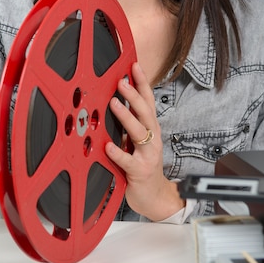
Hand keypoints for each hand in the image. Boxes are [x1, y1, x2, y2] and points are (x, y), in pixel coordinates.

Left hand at [105, 62, 184, 220]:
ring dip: (126, 116)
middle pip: (145, 112)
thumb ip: (130, 123)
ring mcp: (148, 154)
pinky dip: (118, 152)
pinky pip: (128, 160)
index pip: (148, 101)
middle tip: (121, 81)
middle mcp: (153, 138)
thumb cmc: (144, 164)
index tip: (134, 66)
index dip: (142, 83)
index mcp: (151, 128)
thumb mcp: (139, 140)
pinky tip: (108, 146)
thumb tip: (114, 99)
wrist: (156, 196)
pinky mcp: (140, 171)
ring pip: (139, 132)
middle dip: (134, 95)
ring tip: (114, 103)